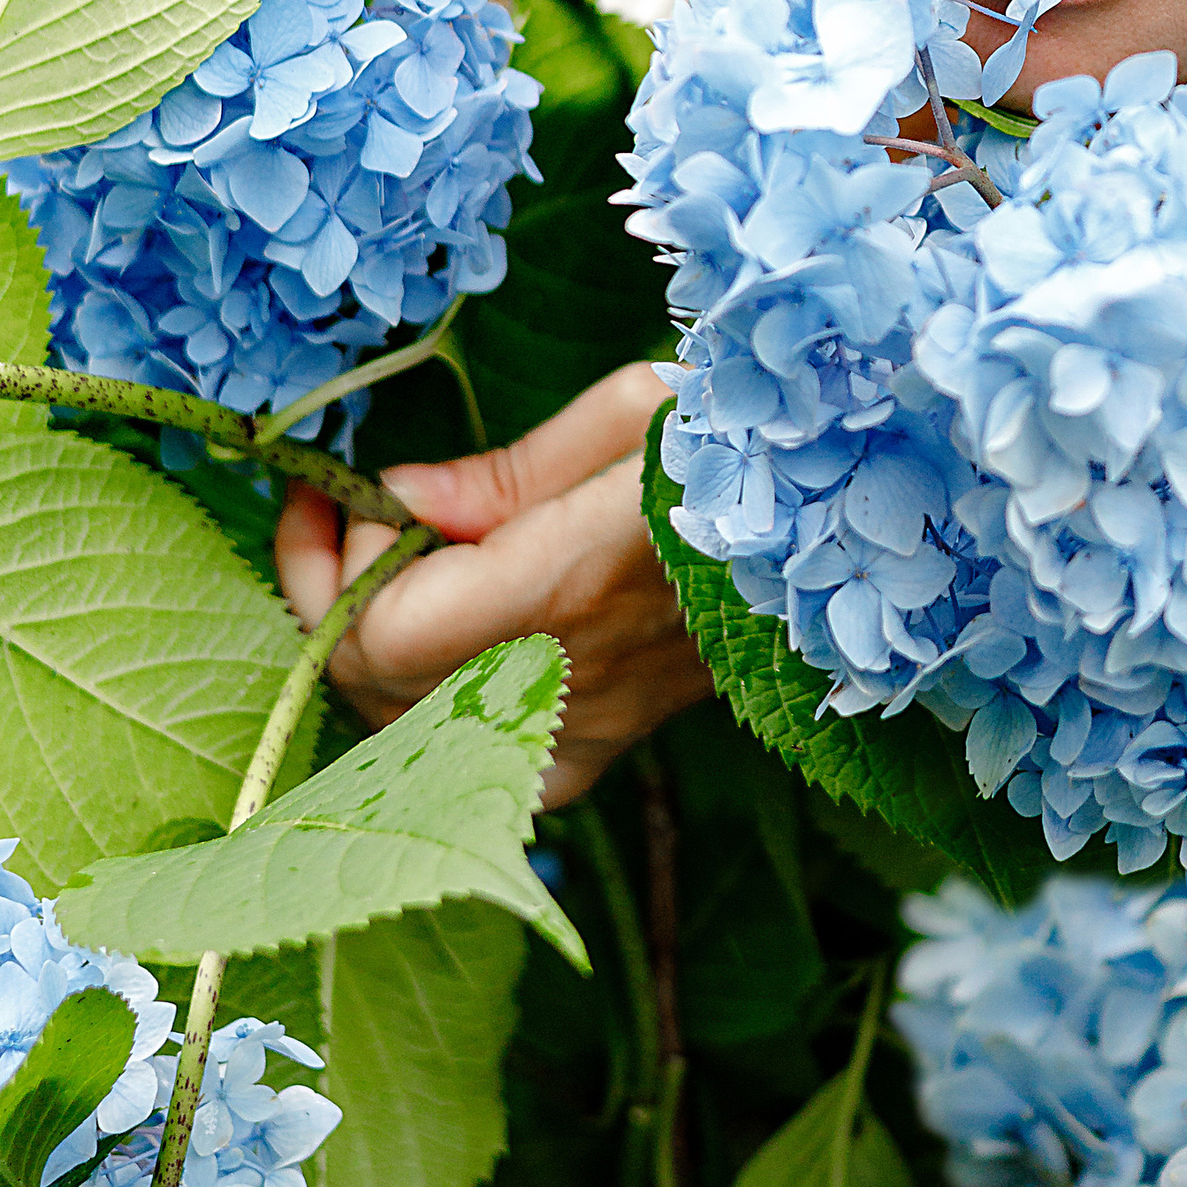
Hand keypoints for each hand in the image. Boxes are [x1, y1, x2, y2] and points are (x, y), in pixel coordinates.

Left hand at [272, 362, 712, 806]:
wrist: (861, 519)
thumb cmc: (753, 438)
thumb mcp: (636, 411)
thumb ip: (504, 471)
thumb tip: (398, 496)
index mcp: (568, 583)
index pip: (380, 635)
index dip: (325, 572)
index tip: (333, 496)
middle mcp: (570, 677)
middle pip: (376, 691)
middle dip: (339, 599)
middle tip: (368, 519)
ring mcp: (593, 727)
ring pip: (411, 737)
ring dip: (380, 654)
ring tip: (415, 572)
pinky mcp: (614, 747)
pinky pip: (486, 775)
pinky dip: (440, 720)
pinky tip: (459, 651)